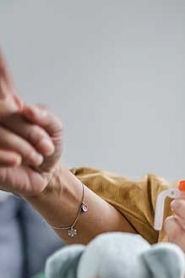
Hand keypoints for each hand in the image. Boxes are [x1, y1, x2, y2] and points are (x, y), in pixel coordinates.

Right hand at [0, 50, 63, 195]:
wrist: (45, 177)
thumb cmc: (48, 149)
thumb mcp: (54, 129)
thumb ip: (45, 117)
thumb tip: (26, 109)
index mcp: (9, 104)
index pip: (2, 81)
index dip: (0, 68)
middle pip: (3, 110)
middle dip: (29, 130)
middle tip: (46, 146)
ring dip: (22, 145)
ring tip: (38, 157)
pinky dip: (6, 155)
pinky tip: (18, 161)